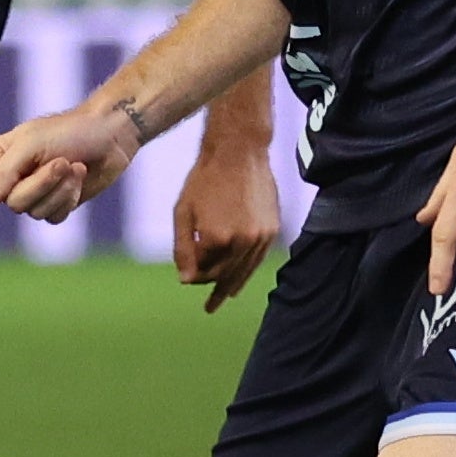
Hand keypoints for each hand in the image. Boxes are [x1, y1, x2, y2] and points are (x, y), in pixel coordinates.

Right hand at [0, 101, 143, 226]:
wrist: (110, 134)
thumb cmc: (67, 130)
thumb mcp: (30, 144)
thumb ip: (4, 172)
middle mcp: (11, 177)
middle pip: (9, 202)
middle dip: (38, 185)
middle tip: (60, 163)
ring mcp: (34, 193)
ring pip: (33, 211)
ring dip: (57, 189)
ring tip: (72, 166)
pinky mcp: (56, 204)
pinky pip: (53, 216)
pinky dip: (69, 197)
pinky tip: (80, 177)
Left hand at [171, 126, 280, 312]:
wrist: (238, 152)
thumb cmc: (204, 179)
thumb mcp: (182, 213)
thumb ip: (182, 249)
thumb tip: (186, 281)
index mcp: (216, 238)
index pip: (203, 271)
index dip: (194, 276)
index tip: (188, 276)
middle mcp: (241, 241)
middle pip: (224, 274)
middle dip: (212, 284)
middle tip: (209, 304)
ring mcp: (260, 237)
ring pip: (244, 270)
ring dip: (232, 285)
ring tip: (221, 301)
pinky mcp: (272, 230)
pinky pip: (258, 259)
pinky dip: (247, 271)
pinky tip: (239, 283)